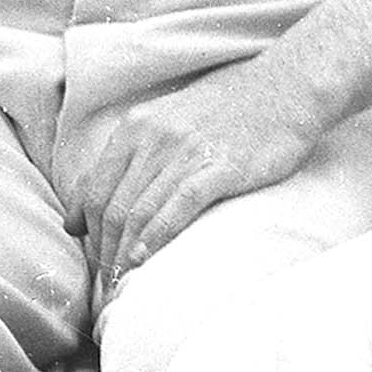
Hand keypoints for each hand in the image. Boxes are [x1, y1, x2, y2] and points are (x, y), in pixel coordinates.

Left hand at [73, 57, 346, 290]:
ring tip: (121, 283)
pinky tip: (144, 259)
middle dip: (104, 252)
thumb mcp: (166, 122)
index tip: (93, 261)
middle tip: (107, 284)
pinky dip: (156, 236)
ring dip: (124, 253)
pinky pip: (178, 205)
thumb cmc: (228, 110)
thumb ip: (130, 159)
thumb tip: (85, 212)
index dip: (89, 233)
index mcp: (135, 127)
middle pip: (113, 207)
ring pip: (139, 211)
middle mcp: (153, 137)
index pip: (96, 190)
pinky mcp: (220, 166)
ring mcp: (186, 151)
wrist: (286, 87)